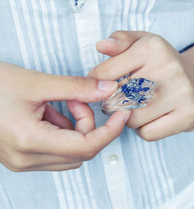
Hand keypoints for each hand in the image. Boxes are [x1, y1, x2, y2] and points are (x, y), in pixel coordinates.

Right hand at [0, 62, 129, 171]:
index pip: (87, 146)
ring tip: (61, 102)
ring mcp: (23, 160)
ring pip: (70, 151)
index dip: (110, 130)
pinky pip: (56, 148)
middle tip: (77, 99)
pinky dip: (63, 130)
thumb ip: (77, 87)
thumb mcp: (37, 82)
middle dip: (88, 123)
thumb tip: (107, 89)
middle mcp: (27, 158)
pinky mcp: (22, 154)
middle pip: (81, 150)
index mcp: (30, 142)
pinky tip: (51, 111)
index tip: (121, 114)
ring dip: (75, 126)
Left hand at [88, 31, 193, 140]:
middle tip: (121, 97)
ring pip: (131, 119)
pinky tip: (152, 117)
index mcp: (152, 48)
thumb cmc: (163, 62)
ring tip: (139, 106)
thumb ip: (120, 40)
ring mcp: (181, 93)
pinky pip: (147, 133)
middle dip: (112, 102)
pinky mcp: (188, 115)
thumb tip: (101, 46)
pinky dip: (144, 129)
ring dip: (129, 117)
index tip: (100, 86)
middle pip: (117, 100)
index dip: (96, 84)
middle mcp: (168, 69)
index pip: (105, 74)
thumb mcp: (143, 43)